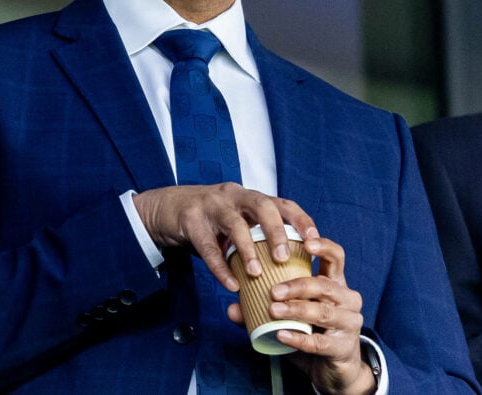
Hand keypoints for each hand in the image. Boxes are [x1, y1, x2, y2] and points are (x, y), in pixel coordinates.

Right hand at [132, 183, 316, 291]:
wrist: (166, 209)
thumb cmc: (209, 222)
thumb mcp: (235, 225)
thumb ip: (254, 241)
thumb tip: (283, 277)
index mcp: (250, 198)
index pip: (282, 203)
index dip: (301, 220)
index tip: (315, 240)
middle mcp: (235, 196)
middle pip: (262, 205)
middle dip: (277, 230)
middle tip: (283, 256)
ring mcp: (212, 205)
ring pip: (235, 223)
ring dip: (248, 248)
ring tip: (256, 272)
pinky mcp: (191, 220)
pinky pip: (208, 246)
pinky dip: (220, 267)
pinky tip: (230, 284)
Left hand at [229, 236, 374, 394]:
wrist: (334, 371)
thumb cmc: (313, 334)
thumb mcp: (291, 317)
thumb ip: (262, 310)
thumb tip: (232, 308)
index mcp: (335, 284)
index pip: (336, 257)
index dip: (324, 246)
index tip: (306, 243)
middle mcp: (347, 300)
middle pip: (325, 285)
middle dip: (297, 285)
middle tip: (273, 291)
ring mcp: (349, 323)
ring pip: (323, 311)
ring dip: (296, 310)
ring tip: (273, 309)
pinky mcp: (344, 347)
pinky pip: (319, 342)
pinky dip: (299, 339)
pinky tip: (281, 335)